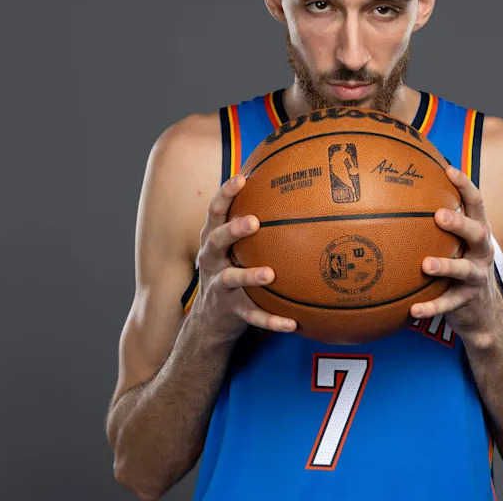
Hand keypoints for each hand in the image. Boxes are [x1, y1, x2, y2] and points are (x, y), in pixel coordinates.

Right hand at [189, 174, 296, 340]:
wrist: (211, 317)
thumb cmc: (230, 267)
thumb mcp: (232, 245)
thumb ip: (251, 220)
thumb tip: (285, 187)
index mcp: (213, 239)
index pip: (215, 211)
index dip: (225, 194)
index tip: (241, 179)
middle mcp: (211, 259)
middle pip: (217, 240)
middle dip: (233, 230)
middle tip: (254, 222)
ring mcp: (219, 285)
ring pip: (231, 279)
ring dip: (249, 276)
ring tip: (269, 273)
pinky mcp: (232, 310)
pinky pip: (253, 315)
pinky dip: (271, 319)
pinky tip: (292, 323)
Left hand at [410, 166, 501, 339]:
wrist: (482, 310)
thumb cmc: (461, 262)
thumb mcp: (458, 240)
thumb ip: (442, 218)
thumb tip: (407, 189)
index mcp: (478, 231)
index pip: (476, 204)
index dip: (465, 186)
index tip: (449, 170)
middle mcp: (482, 251)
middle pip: (477, 233)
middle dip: (460, 223)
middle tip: (440, 215)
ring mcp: (476, 276)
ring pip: (465, 270)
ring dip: (446, 266)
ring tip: (426, 265)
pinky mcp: (466, 300)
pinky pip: (448, 303)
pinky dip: (431, 307)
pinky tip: (412, 310)